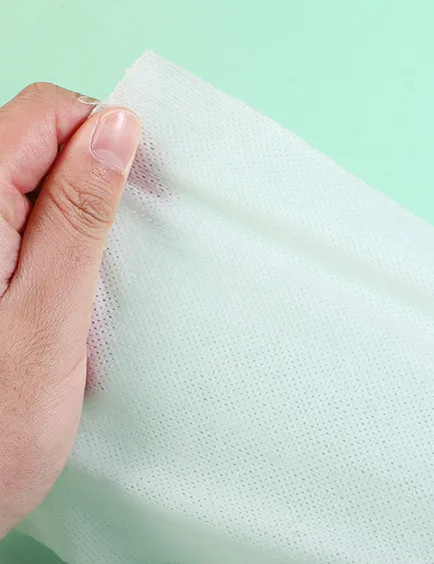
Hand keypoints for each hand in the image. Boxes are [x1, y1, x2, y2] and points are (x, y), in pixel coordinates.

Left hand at [0, 83, 138, 535]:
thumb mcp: (50, 314)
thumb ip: (77, 216)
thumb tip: (116, 128)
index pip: (43, 114)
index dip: (102, 135)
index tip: (140, 191)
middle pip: (35, 138)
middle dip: (94, 171)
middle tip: (124, 242)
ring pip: (34, 179)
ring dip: (81, 207)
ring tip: (105, 266)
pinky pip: (28, 221)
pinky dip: (66, 236)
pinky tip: (82, 277)